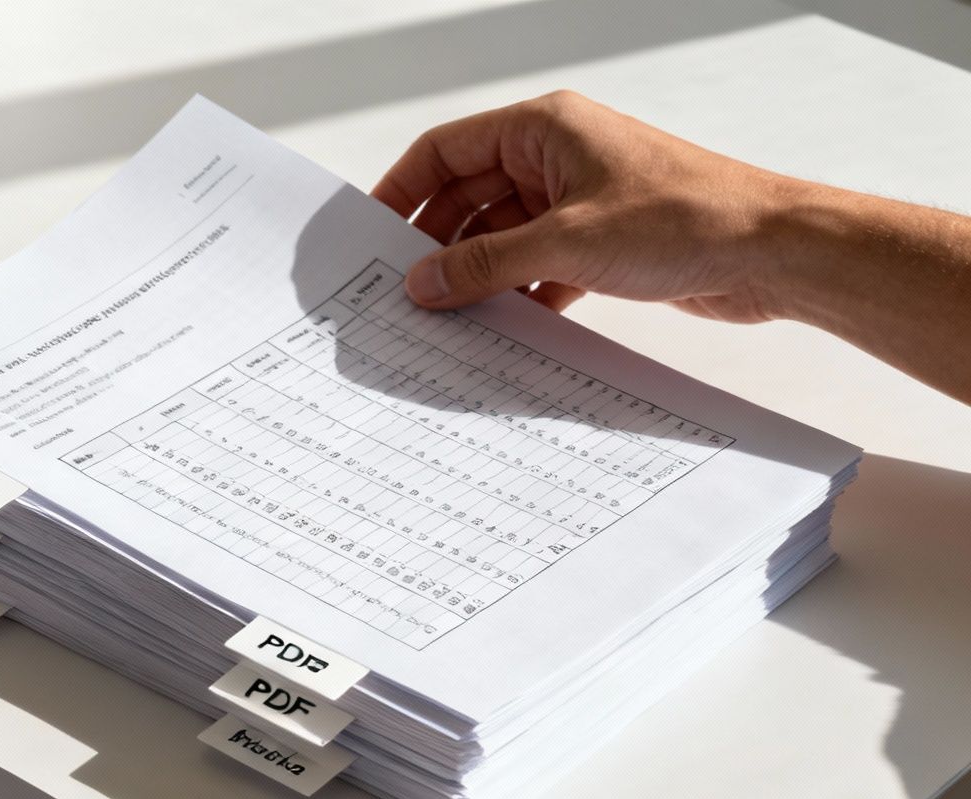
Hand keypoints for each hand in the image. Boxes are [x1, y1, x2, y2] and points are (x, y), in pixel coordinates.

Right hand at [371, 91, 794, 320]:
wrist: (773, 251)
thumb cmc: (688, 218)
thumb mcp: (566, 243)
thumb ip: (485, 263)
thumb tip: (423, 282)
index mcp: (544, 127)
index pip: (446, 150)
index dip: (402, 191)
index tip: (369, 235)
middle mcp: (558, 156)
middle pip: (468, 196)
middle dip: (436, 243)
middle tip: (403, 290)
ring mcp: (579, 200)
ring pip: (500, 235)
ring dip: (476, 274)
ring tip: (444, 317)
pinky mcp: (600, 243)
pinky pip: (534, 265)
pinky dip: (515, 293)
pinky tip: (498, 327)